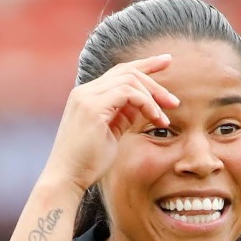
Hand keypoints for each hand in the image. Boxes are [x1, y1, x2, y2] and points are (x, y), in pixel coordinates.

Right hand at [41, 56, 179, 194]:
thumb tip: (142, 105)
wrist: (66, 179)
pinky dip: (146, 103)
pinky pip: (128, 93)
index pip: (119, 72)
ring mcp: (86, 97)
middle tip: (174, 101)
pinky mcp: (92, 108)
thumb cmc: (87, 163)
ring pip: (129, 79)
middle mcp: (84, 92)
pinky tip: (155, 119)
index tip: (167, 61)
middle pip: (127, 71)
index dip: (145, 65)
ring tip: (164, 118)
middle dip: (155, 81)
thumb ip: (123, 116)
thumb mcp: (110, 134)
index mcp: (86, 96)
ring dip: (153, 96)